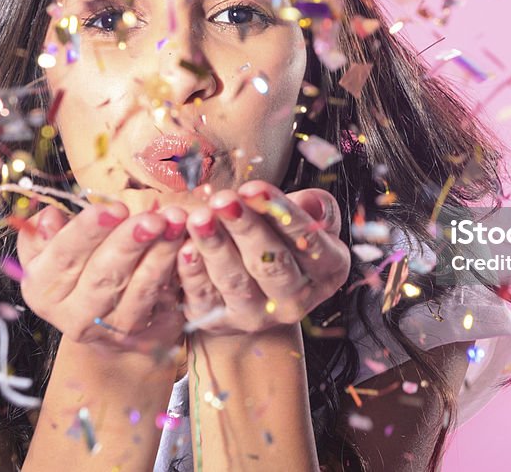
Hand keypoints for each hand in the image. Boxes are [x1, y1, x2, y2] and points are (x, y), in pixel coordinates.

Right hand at [16, 196, 189, 354]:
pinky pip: (155, 299)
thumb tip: (50, 217)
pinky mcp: (134, 331)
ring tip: (174, 225)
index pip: (63, 256)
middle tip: (154, 218)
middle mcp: (68, 312)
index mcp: (41, 286)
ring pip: (134, 287)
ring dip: (158, 254)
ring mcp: (103, 327)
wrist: (98, 320)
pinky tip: (185, 249)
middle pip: (101, 274)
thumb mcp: (52, 250)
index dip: (88, 231)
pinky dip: (171, 273)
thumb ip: (46, 234)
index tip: (115, 208)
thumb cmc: (77, 268)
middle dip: (130, 242)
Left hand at [176, 181, 350, 334]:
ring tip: (199, 217)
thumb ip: (312, 208)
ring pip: (235, 280)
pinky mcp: (221, 321)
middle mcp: (297, 299)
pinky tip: (183, 247)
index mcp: (327, 268)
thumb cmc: (283, 240)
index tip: (255, 189)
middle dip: (246, 229)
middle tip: (224, 201)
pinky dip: (192, 272)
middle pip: (271, 263)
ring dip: (215, 246)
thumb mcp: (306, 221)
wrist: (257, 290)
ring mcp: (258, 315)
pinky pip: (204, 298)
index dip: (281, 214)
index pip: (308, 241)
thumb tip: (310, 202)